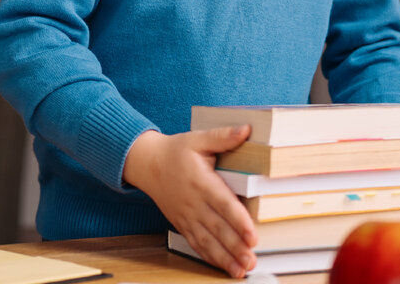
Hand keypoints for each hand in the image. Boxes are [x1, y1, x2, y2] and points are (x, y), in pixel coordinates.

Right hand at [124, 125, 257, 277]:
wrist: (147, 164)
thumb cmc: (176, 151)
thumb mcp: (198, 139)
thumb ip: (222, 137)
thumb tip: (246, 129)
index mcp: (201, 181)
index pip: (223, 204)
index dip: (238, 221)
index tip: (252, 235)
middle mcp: (194, 203)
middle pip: (217, 228)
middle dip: (235, 246)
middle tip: (251, 259)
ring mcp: (187, 216)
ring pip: (207, 241)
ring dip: (225, 257)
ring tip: (241, 269)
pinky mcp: (182, 224)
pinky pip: (196, 244)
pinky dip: (210, 257)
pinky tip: (224, 266)